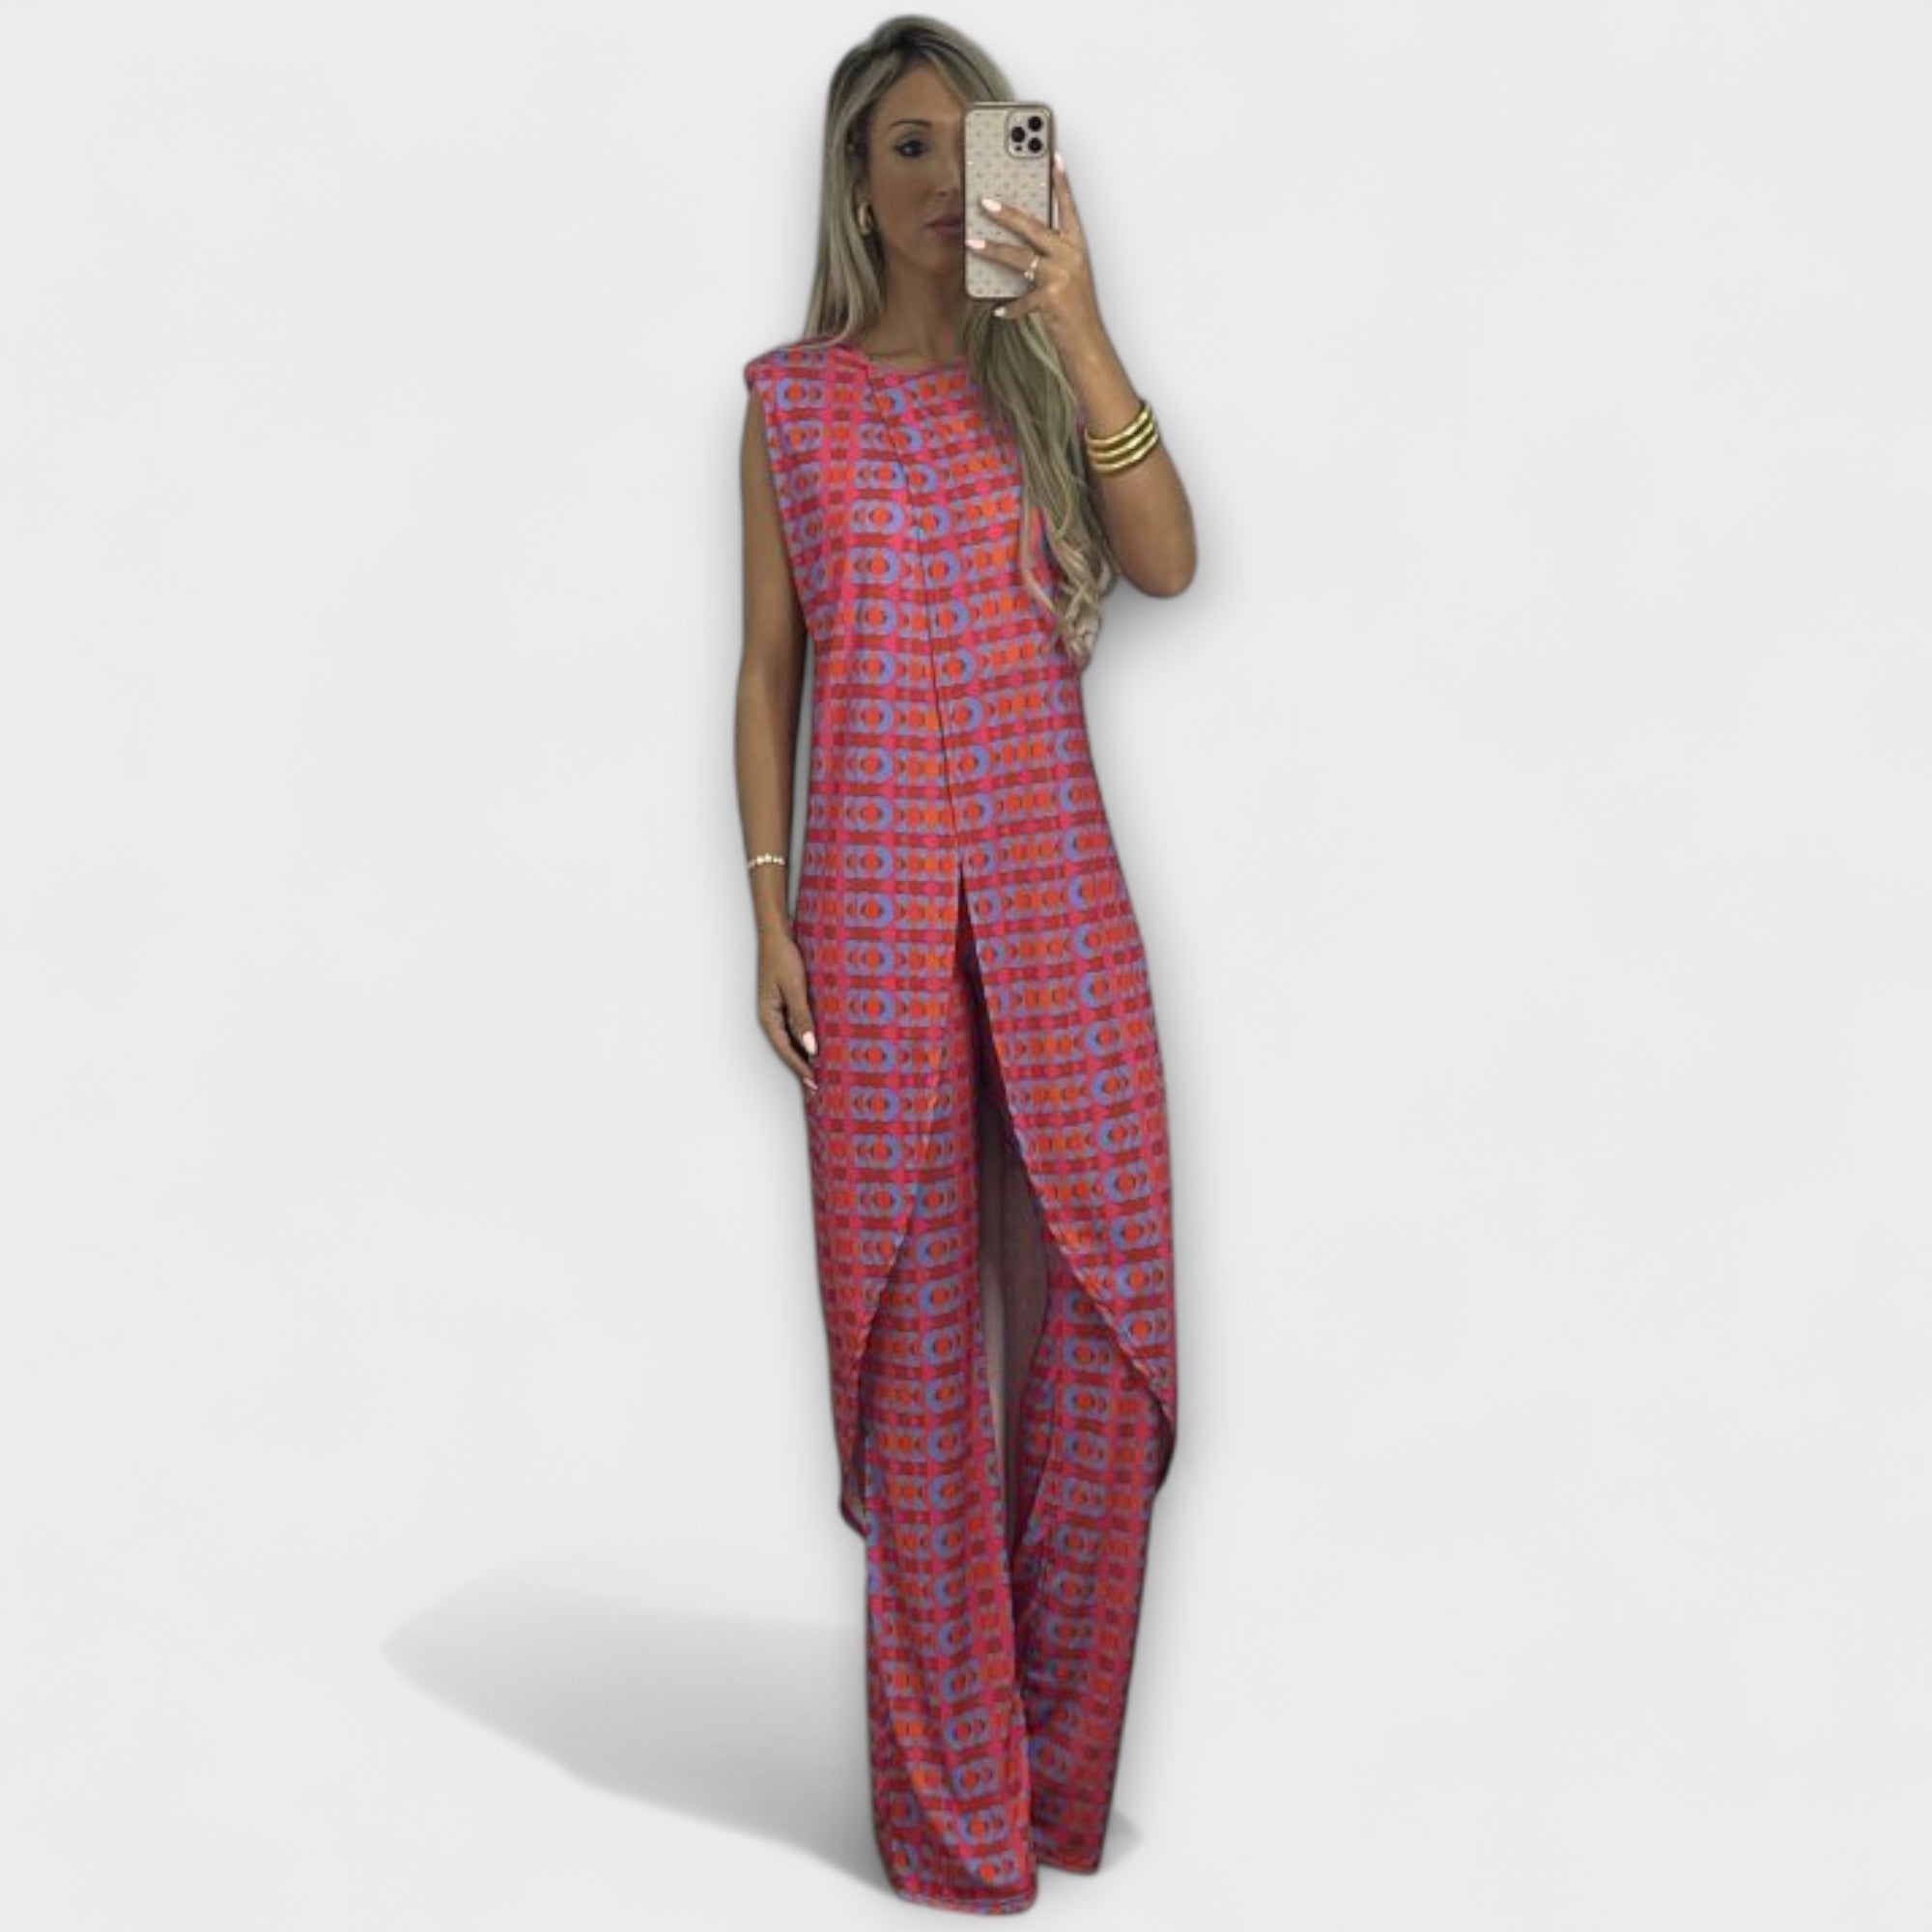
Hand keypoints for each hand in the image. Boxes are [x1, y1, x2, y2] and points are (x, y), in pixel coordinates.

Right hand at [758, 928, 818, 1095]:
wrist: (777, 935)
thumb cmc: (782, 958)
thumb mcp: (794, 988)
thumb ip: (802, 1018)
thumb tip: (810, 1046)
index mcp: (767, 1016)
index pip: (785, 1049)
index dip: (800, 1066)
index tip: (814, 1081)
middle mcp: (770, 1017)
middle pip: (787, 1048)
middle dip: (802, 1066)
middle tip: (820, 1085)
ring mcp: (776, 1010)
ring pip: (792, 1039)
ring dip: (805, 1054)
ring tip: (822, 1070)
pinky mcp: (785, 1003)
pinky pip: (795, 1026)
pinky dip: (806, 1037)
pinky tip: (818, 1044)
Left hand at [969, 151, 1104, 354]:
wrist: (1088, 342)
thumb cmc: (1076, 308)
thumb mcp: (1068, 276)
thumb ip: (1049, 257)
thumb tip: (1021, 245)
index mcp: (1077, 248)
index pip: (1069, 209)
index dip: (1061, 184)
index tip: (1053, 158)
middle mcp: (1071, 258)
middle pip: (1035, 228)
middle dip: (1008, 214)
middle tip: (985, 202)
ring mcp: (1061, 277)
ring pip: (1021, 258)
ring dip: (993, 250)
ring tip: (971, 243)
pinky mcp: (1051, 299)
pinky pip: (1022, 299)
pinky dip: (1010, 307)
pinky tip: (1000, 310)